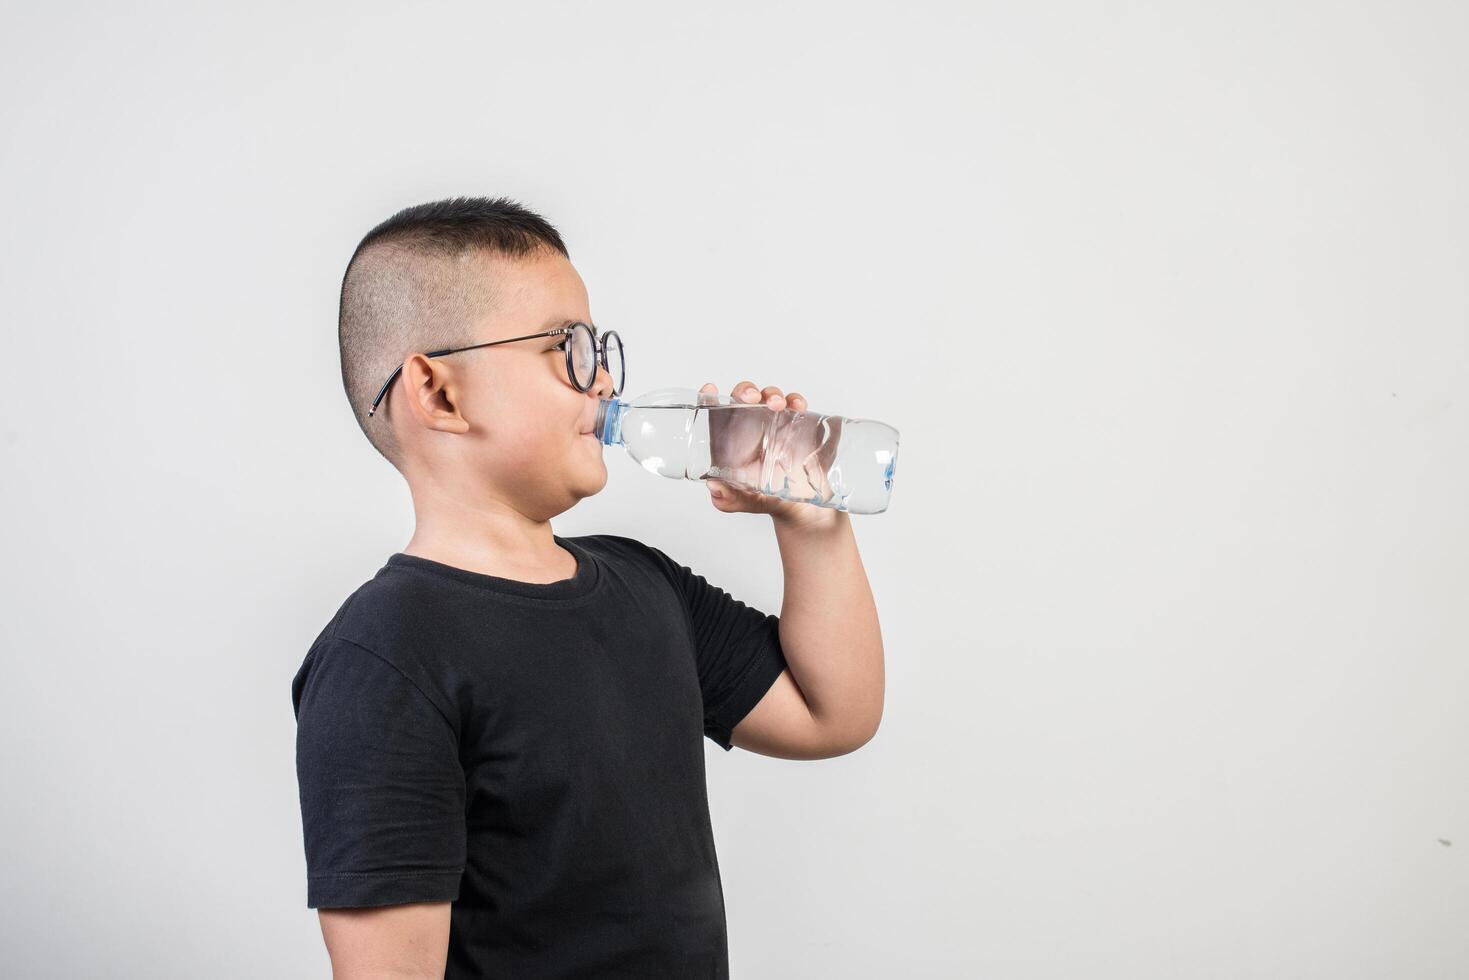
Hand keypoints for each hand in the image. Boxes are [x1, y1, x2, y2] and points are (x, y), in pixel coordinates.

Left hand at [698, 380, 841, 529]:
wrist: (802, 508)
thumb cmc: (768, 501)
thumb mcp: (745, 502)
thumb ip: (728, 499)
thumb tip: (713, 486)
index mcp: (731, 442)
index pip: (715, 414)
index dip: (709, 398)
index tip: (710, 390)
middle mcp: (751, 428)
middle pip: (742, 398)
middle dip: (746, 390)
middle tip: (752, 397)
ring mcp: (774, 424)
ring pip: (768, 397)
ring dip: (772, 393)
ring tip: (778, 404)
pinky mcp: (797, 425)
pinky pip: (795, 405)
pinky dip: (796, 400)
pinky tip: (797, 406)